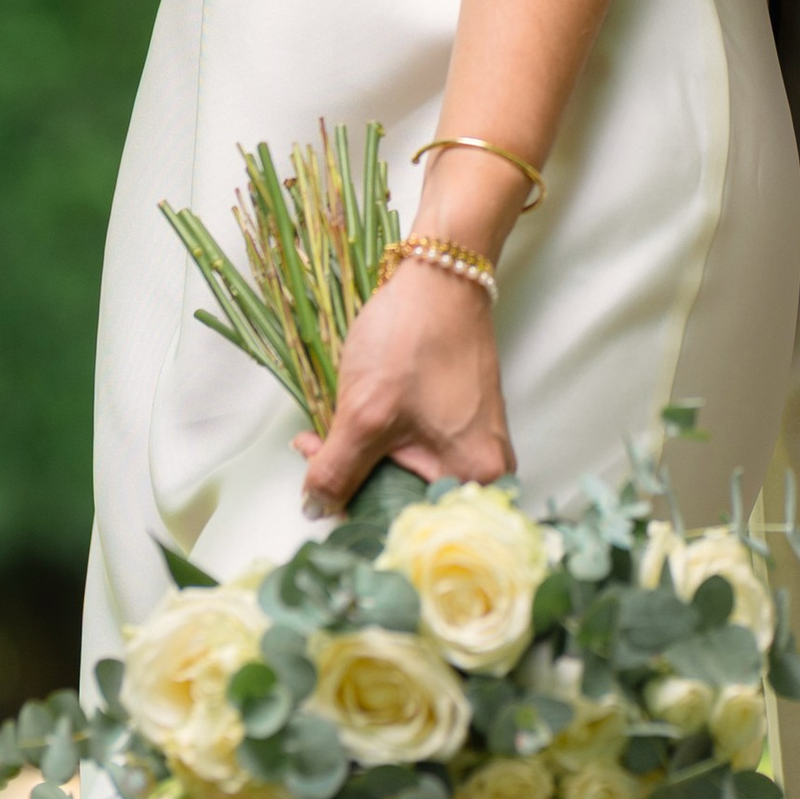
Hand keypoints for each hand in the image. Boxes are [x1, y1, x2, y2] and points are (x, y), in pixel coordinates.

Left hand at [298, 260, 512, 511]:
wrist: (440, 275)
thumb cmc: (412, 341)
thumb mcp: (365, 414)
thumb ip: (336, 471)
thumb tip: (314, 510)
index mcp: (475, 478)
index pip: (406, 523)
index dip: (353, 511)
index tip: (315, 488)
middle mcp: (487, 470)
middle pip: (407, 501)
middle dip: (353, 482)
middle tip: (312, 450)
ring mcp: (476, 444)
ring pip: (406, 473)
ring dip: (361, 460)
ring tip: (322, 434)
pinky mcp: (461, 422)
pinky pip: (416, 449)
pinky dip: (380, 441)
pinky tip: (351, 420)